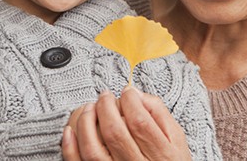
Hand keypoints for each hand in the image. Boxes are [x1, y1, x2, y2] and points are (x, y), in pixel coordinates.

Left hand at [62, 86, 191, 159]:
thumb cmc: (169, 160)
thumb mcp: (176, 139)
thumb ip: (159, 113)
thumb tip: (136, 94)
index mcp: (160, 155)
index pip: (139, 122)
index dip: (129, 100)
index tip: (126, 92)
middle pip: (114, 132)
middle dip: (105, 107)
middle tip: (105, 96)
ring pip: (93, 150)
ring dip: (86, 123)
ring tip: (90, 108)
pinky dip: (70, 147)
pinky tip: (70, 131)